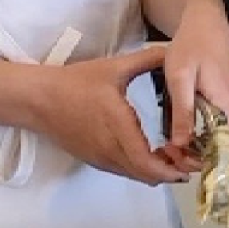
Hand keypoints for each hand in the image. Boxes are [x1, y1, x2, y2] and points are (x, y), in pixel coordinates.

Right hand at [33, 43, 192, 184]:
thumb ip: (147, 59)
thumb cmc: (75, 82)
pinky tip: (149, 154)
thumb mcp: (114, 67)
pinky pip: (122, 170)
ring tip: (174, 158)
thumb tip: (173, 52)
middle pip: (145, 175)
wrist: (38, 99)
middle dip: (169, 172)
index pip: (148, 163)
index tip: (189, 162)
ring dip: (155, 171)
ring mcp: (100, 158)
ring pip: (134, 175)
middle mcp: (110, 150)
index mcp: (118, 128)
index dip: (170, 169)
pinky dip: (139, 168)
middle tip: (188, 161)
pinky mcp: (93, 159)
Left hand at [156, 0, 228, 152]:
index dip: (198, 158)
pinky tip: (191, 127)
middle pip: (226, 145)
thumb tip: (182, 145)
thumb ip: (182, 112)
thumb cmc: (191, 45)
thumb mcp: (179, 78)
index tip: (176, 159)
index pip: (223, 149)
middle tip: (172, 152)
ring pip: (227, 136)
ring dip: (205, 143)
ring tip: (178, 142)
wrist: (207, 21)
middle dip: (199, 153)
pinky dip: (211, 130)